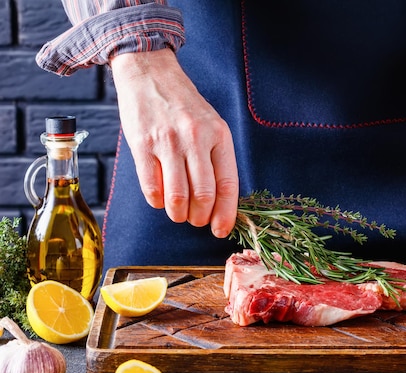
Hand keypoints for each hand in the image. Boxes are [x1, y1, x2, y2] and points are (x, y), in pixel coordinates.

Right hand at [110, 48, 238, 236]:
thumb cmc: (184, 106)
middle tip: (196, 220)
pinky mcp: (142, 145)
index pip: (227, 185)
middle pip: (203, 195)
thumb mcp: (211, 125)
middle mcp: (195, 139)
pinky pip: (151, 187)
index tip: (221, 230)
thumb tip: (219, 202)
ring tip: (179, 214)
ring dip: (178, 214)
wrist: (150, 74)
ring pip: (177, 196)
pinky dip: (157, 202)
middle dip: (200, 217)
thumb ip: (216, 159)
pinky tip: (161, 200)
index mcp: (218, 135)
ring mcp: (168, 142)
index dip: (225, 214)